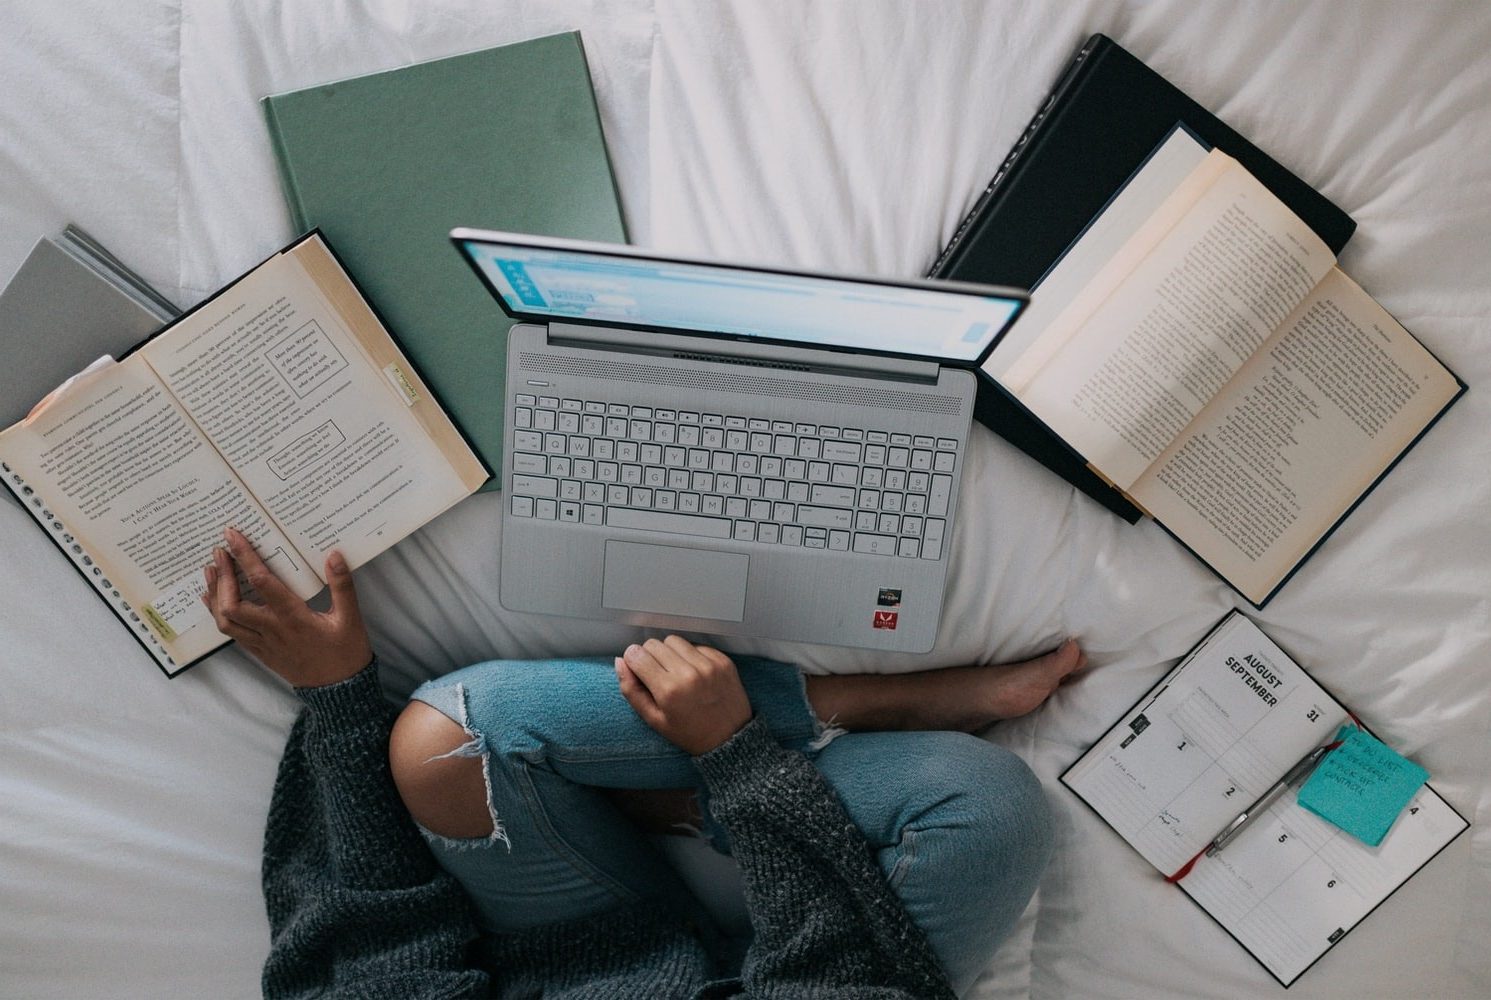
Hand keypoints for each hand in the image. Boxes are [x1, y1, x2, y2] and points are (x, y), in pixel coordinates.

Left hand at [202, 527, 372, 687]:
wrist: (339, 691)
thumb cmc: (345, 653)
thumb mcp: (350, 618)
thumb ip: (342, 585)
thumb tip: (333, 555)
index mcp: (293, 618)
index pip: (262, 582)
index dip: (245, 557)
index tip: (233, 536)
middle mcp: (272, 630)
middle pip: (231, 603)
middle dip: (222, 575)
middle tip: (218, 551)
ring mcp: (262, 643)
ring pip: (225, 620)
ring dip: (214, 594)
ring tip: (211, 571)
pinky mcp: (260, 652)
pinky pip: (231, 632)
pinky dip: (218, 613)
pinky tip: (213, 600)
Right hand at [615, 636, 751, 754]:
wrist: (730, 738)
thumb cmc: (690, 733)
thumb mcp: (654, 720)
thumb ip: (631, 690)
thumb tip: (620, 661)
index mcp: (668, 690)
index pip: (637, 654)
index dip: (633, 660)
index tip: (638, 669)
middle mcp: (689, 674)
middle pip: (654, 644)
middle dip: (650, 656)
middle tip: (658, 675)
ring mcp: (708, 665)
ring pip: (674, 640)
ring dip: (670, 652)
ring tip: (676, 672)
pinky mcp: (722, 660)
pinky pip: (696, 645)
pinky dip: (691, 655)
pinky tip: (694, 673)